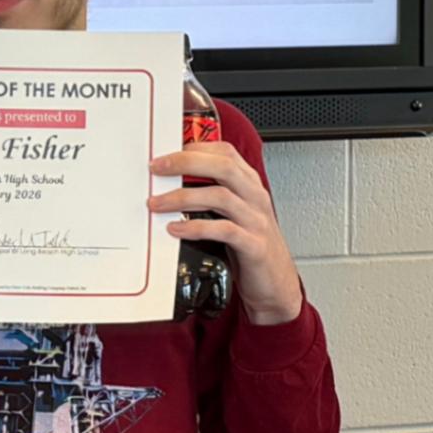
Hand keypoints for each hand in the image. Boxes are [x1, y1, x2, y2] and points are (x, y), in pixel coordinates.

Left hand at [153, 135, 304, 324]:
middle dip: (186, 163)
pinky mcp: (254, 246)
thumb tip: (169, 185)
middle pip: (223, 167)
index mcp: (250, 185)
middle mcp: (255, 198)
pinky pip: (225, 230)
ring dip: (183, 197)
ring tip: (157, 203)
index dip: (195, 148)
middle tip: (157, 168)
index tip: (167, 152)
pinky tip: (177, 230)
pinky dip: (197, 227)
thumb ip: (211, 197)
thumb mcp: (233, 215)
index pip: (225, 153)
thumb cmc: (250, 247)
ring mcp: (256, 221)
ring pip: (221, 196)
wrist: (275, 284)